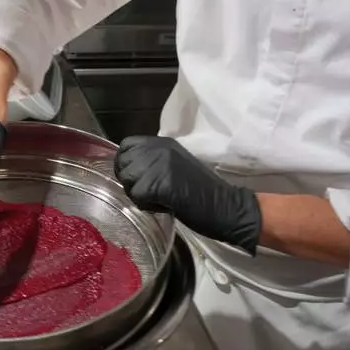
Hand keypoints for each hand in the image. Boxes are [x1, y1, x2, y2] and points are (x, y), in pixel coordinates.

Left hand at [114, 136, 261, 254]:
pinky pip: (137, 195)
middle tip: (148, 194)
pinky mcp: (160, 183)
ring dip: (138, 195)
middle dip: (130, 181)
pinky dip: (146, 205)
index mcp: (163, 142)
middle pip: (123, 163)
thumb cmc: (203, 190)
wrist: (226, 205)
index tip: (136, 179)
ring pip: (128, 180)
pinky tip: (162, 206)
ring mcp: (159, 164)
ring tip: (157, 200)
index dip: (126, 163)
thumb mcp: (176, 165)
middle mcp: (158, 148)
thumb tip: (131, 169)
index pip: (127, 145)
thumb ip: (155, 162)